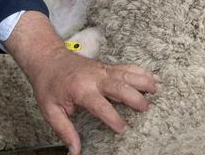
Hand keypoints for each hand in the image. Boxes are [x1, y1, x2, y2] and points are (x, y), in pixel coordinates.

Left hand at [5, 12, 156, 154]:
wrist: (46, 58)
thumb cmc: (48, 84)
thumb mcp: (50, 110)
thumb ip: (64, 130)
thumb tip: (74, 151)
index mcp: (81, 90)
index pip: (100, 105)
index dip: (113, 118)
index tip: (124, 129)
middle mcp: (94, 78)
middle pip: (119, 86)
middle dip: (134, 96)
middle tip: (147, 108)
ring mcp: (102, 70)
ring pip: (126, 73)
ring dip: (142, 80)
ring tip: (158, 89)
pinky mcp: (106, 66)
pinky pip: (126, 68)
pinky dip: (141, 71)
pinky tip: (153, 77)